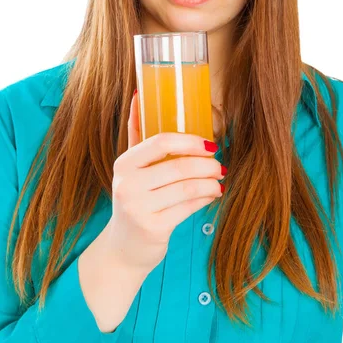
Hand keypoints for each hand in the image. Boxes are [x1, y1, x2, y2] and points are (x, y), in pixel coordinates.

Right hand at [105, 91, 224, 274]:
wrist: (122, 248)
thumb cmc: (133, 199)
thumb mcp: (131, 168)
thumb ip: (137, 133)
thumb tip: (139, 94)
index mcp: (124, 164)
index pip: (161, 142)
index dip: (190, 141)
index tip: (210, 144)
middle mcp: (128, 184)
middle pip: (179, 166)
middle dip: (206, 165)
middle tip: (219, 165)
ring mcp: (139, 208)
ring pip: (187, 188)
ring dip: (210, 183)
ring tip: (219, 180)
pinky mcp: (153, 229)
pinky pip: (189, 208)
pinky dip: (205, 200)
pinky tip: (212, 195)